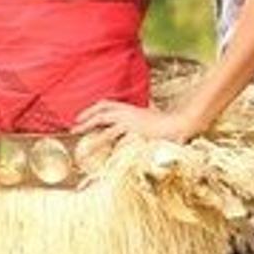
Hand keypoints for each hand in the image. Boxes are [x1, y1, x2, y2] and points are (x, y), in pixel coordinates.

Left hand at [75, 99, 198, 144]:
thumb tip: (141, 125)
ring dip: (87, 126)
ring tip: (76, 134)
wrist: (180, 126)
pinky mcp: (131, 127)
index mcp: (131, 109)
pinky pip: (111, 134)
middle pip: (101, 110)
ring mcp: (129, 118)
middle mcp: (128, 111)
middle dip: (86, 116)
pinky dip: (100, 140)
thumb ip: (143, 121)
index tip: (83, 117)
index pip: (107, 105)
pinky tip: (91, 147)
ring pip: (102, 119)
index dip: (93, 109)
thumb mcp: (152, 122)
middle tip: (74, 126)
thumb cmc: (168, 126)